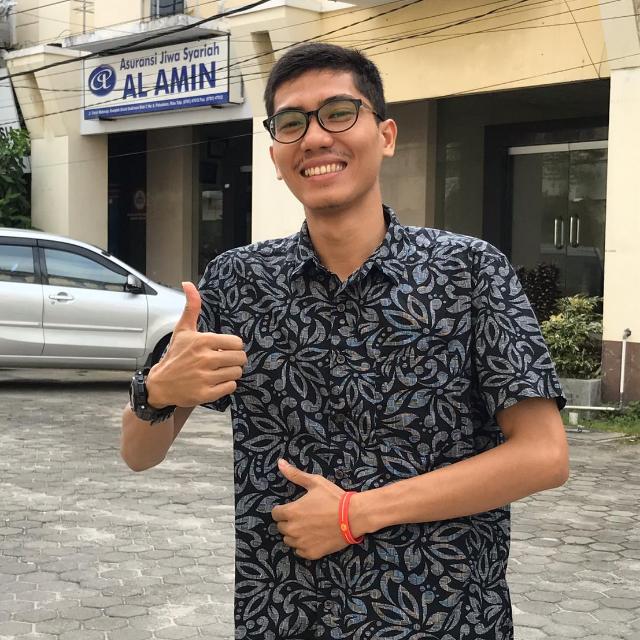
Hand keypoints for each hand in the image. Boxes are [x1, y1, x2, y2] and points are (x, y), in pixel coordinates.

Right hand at [146, 282, 246, 407]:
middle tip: (226, 361)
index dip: (234, 346)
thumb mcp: (183, 330)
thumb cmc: (176, 355)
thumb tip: (188, 283)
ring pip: (237, 373)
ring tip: (220, 371)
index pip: (237, 342)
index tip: (226, 349)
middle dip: (236, 360)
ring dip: (232, 372)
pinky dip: (227, 385)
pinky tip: (217, 382)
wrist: (161, 384)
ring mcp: (205, 377)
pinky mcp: (205, 394)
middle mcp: (204, 359)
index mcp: (202, 341)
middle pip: (240, 358)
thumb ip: (191, 307)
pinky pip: (231, 387)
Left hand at [271, 459, 347, 559]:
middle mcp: (293, 529)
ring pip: (289, 540)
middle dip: (289, 521)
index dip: (283, 509)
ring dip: (295, 534)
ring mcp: (301, 543)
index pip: (275, 514)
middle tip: (304, 516)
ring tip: (309, 526)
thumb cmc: (334, 498)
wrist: (353, 516)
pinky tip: (313, 537)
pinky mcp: (311, 553)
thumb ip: (295, 474)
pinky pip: (299, 551)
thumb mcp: (315, 482)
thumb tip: (280, 462)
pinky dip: (304, 545)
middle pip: (281, 527)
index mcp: (291, 512)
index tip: (294, 508)